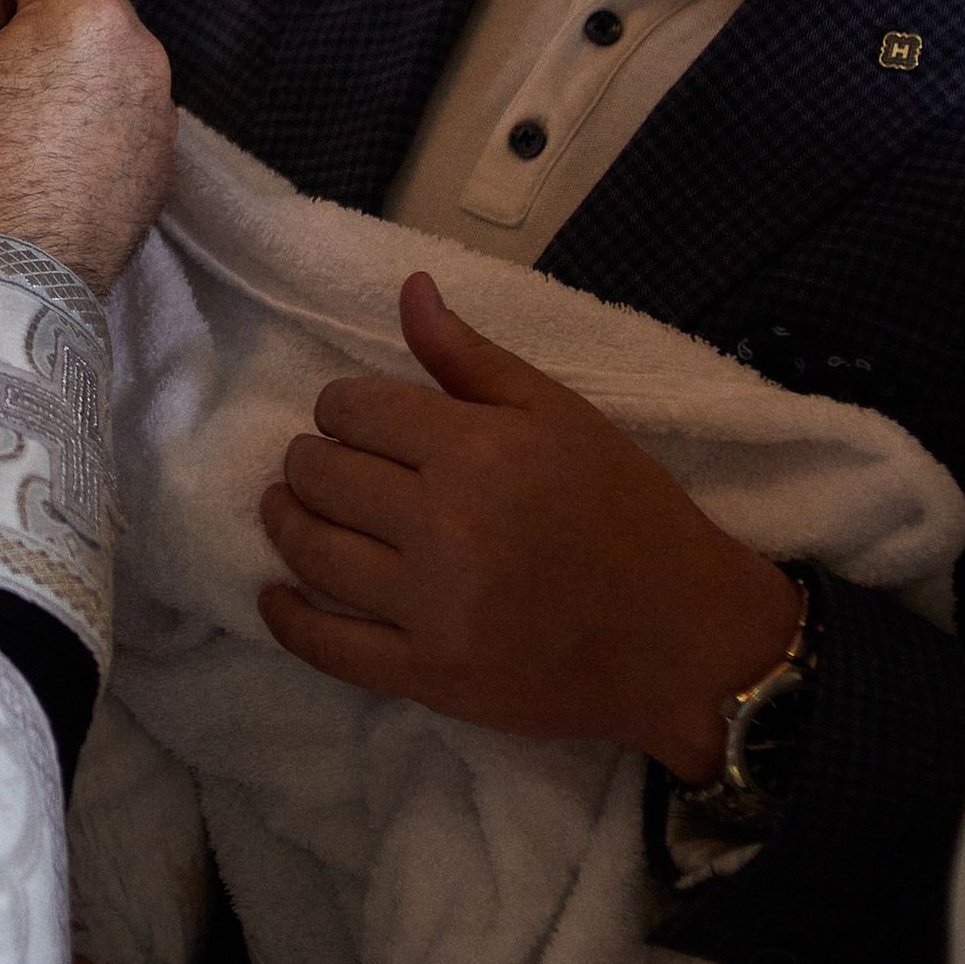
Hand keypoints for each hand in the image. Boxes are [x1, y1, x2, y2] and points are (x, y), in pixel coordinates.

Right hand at [0, 0, 170, 293]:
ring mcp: (159, 115)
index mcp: (87, 13)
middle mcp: (142, 54)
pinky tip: (35, 160)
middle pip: (78, 7)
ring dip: (57, 72)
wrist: (10, 283)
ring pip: (100, 66)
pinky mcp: (159, 170)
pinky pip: (116, 120)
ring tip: (2, 116)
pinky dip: (80, 123)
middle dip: (24, 21)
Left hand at [258, 273, 804, 776]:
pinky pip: (326, 647)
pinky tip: (278, 595)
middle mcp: (446, 526)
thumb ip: (470, 356)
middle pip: (319, 477)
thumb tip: (408, 288)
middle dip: (311, 462)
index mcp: (476, 451)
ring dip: (288, 523)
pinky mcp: (430, 675)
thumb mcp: (559, 414)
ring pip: (311, 552)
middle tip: (325, 467)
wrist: (686, 636)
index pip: (350, 410)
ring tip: (293, 511)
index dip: (342, 410)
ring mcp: (434, 607)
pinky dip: (286, 618)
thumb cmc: (626, 511)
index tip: (359, 423)